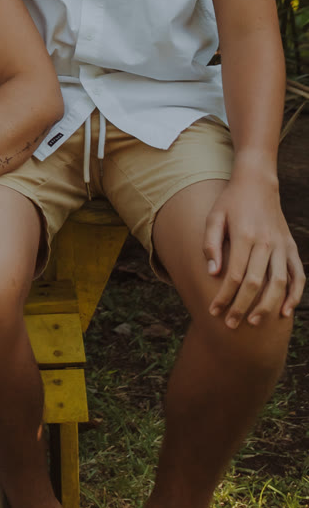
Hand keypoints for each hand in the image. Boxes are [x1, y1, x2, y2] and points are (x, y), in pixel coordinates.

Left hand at [205, 167, 304, 327]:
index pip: (234, 275)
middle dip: (242, 307)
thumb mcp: (214, 216)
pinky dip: (295, 295)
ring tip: (256, 323)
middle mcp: (265, 242)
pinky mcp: (290, 247)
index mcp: (244, 235)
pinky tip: (286, 312)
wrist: (258, 182)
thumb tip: (212, 272)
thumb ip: (211, 243)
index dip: (224, 296)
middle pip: (255, 283)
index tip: (213, 311)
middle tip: (231, 325)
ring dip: (268, 306)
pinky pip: (298, 275)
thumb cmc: (231, 201)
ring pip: (279, 283)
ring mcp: (281, 245)